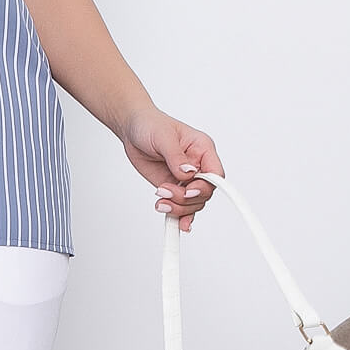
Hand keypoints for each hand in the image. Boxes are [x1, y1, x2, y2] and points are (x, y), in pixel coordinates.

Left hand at [119, 107, 223, 232]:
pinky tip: (176, 224)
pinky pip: (181, 206)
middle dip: (185, 198)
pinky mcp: (173, 187)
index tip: (189, 190)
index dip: (206, 186)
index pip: (216, 174)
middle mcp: (198, 166)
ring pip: (193, 203)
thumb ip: (176, 157)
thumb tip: (188, 173)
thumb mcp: (163, 137)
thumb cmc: (151, 125)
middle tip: (164, 191)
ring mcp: (186, 179)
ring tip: (159, 201)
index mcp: (202, 150)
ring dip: (177, 208)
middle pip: (204, 193)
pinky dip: (179, 216)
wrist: (133, 130)